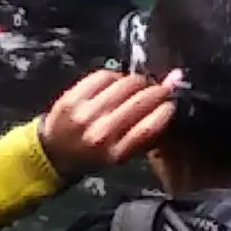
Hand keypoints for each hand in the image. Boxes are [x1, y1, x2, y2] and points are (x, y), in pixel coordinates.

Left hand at [37, 68, 176, 173]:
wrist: (55, 154)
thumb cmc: (97, 155)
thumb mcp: (125, 153)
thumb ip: (151, 126)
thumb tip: (174, 86)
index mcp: (117, 153)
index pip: (150, 127)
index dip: (166, 109)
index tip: (170, 103)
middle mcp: (100, 134)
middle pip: (139, 102)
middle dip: (156, 90)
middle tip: (159, 89)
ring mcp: (84, 114)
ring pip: (124, 85)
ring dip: (137, 82)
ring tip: (138, 86)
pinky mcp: (72, 97)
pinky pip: (103, 76)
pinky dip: (115, 76)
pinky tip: (117, 82)